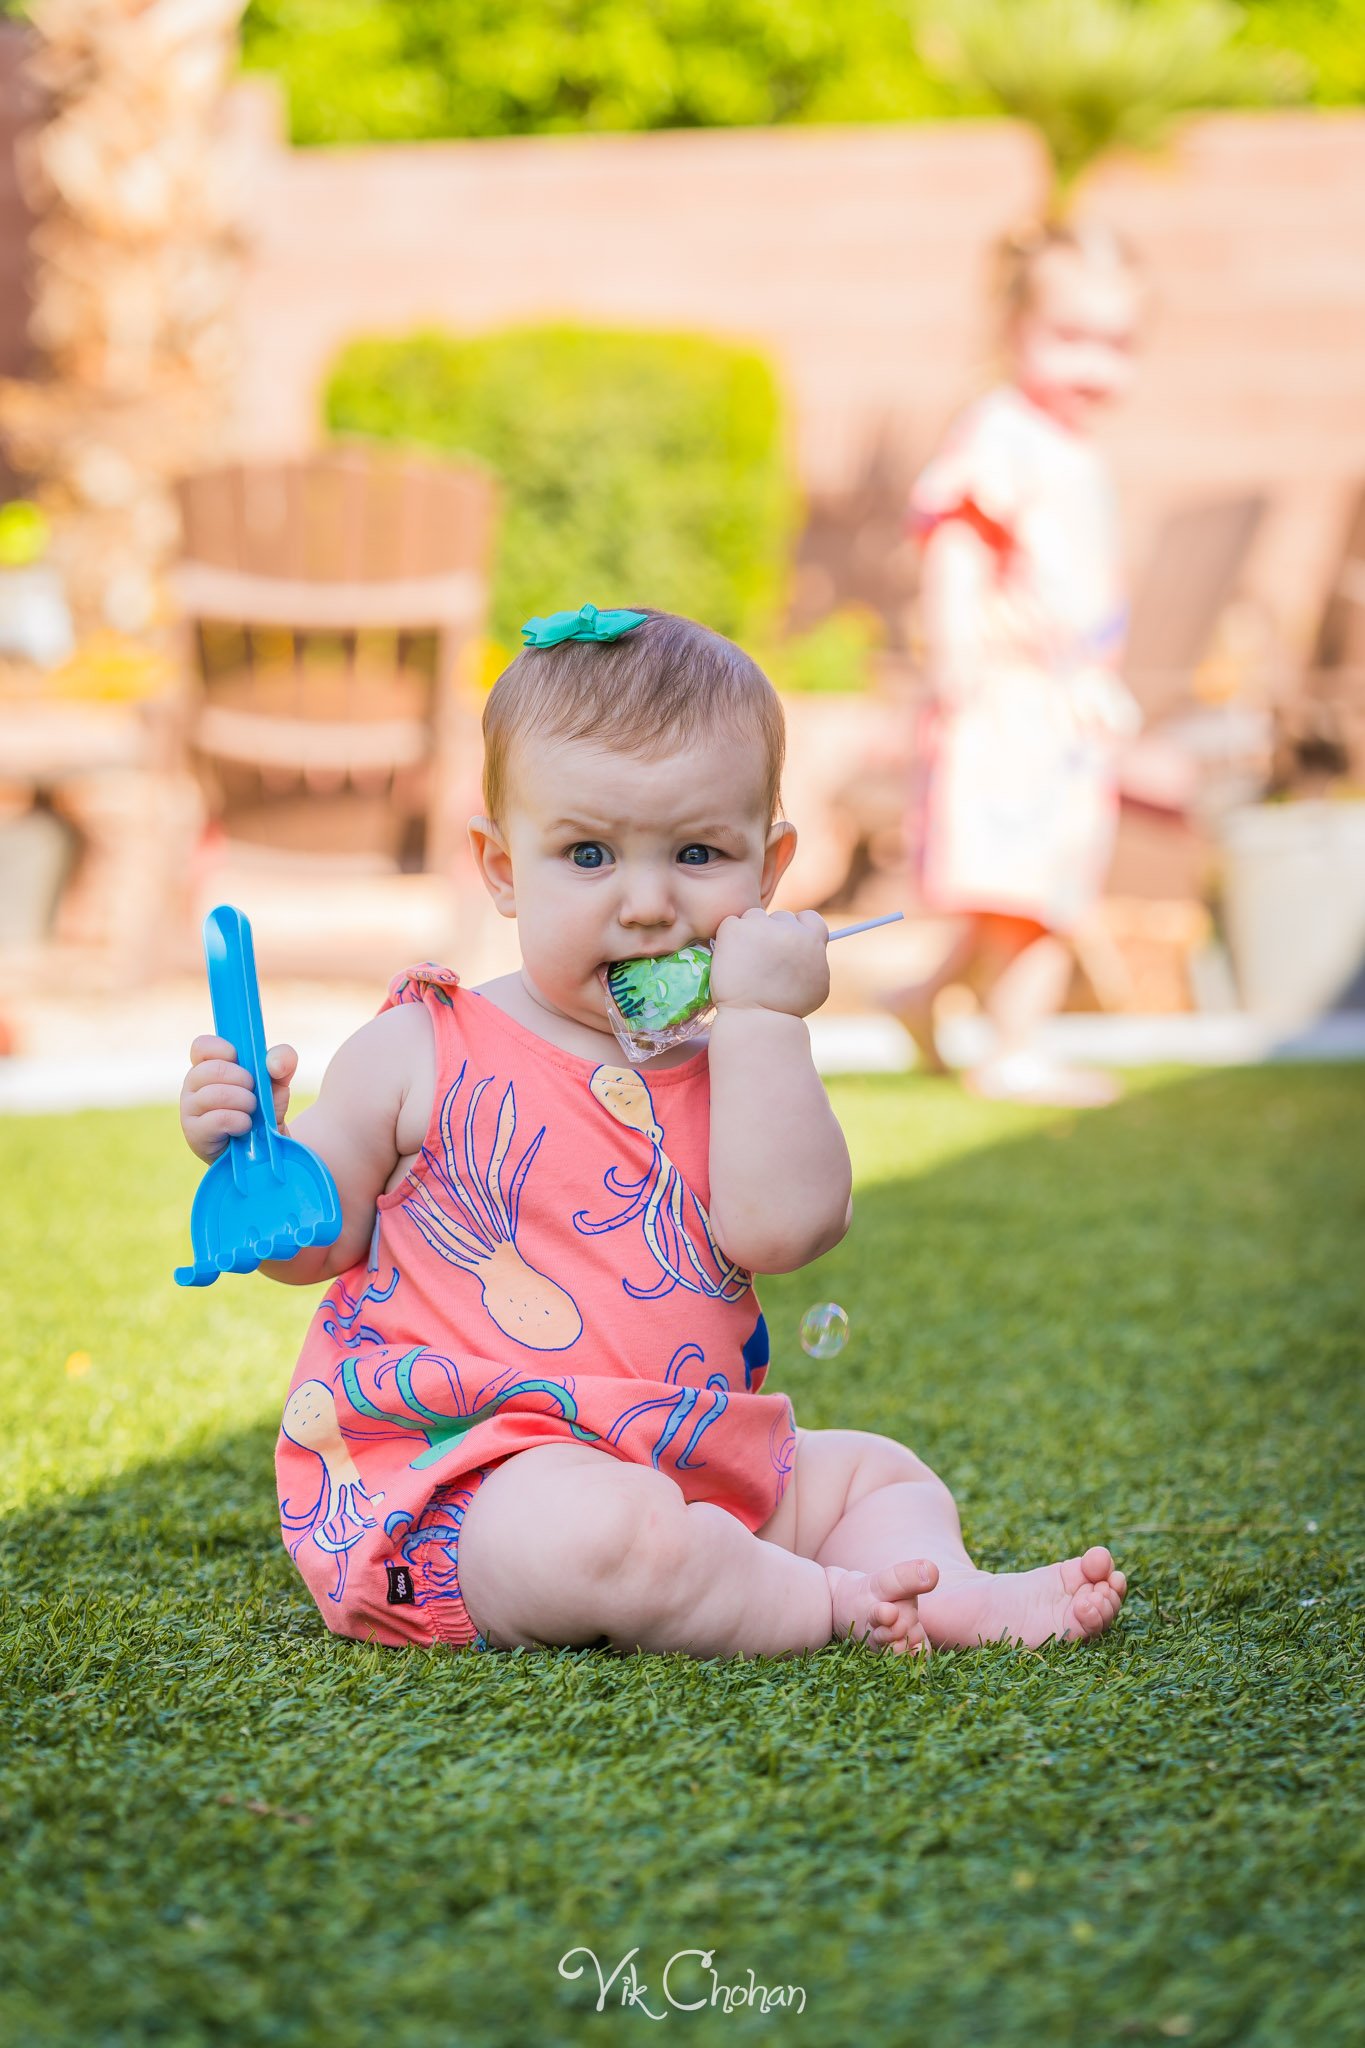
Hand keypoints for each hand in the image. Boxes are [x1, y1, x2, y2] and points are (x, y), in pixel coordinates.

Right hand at [179, 1034, 297, 1164]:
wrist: (265, 1152)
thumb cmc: (264, 1112)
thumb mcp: (278, 1083)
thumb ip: (282, 1061)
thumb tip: (274, 1062)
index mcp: (208, 1067)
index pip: (201, 1046)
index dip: (222, 1049)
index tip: (240, 1060)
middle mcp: (192, 1087)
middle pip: (211, 1069)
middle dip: (242, 1080)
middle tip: (253, 1094)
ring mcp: (189, 1110)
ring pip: (215, 1094)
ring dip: (244, 1102)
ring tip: (251, 1112)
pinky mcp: (194, 1134)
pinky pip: (219, 1118)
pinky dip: (239, 1121)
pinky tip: (245, 1127)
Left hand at [709, 907, 829, 1020]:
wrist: (757, 1019)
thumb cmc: (787, 1010)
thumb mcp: (816, 983)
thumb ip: (815, 959)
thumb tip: (813, 946)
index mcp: (812, 939)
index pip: (807, 918)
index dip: (797, 930)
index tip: (787, 945)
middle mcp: (789, 929)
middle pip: (779, 918)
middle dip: (771, 934)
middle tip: (761, 960)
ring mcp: (761, 927)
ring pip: (754, 918)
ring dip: (749, 934)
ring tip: (745, 963)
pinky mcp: (735, 930)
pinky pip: (730, 925)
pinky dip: (729, 940)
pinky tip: (731, 960)